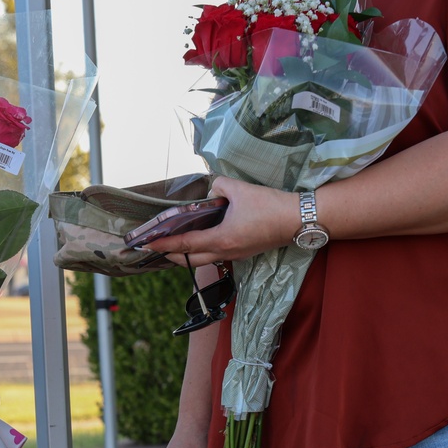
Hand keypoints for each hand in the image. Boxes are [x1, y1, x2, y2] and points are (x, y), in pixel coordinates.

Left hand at [144, 177, 299, 266]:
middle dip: (171, 255)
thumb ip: (218, 187)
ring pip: (204, 260)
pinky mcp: (245, 253)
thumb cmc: (271, 206)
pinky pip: (217, 256)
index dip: (163, 244)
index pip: (184, 245)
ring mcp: (236, 256)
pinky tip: (202, 240)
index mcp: (221, 239)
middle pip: (190, 260)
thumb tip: (210, 189)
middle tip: (158, 246)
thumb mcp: (240, 189)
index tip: (147, 244)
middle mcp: (225, 253)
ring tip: (176, 244)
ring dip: (188, 255)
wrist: (301, 220)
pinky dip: (203, 251)